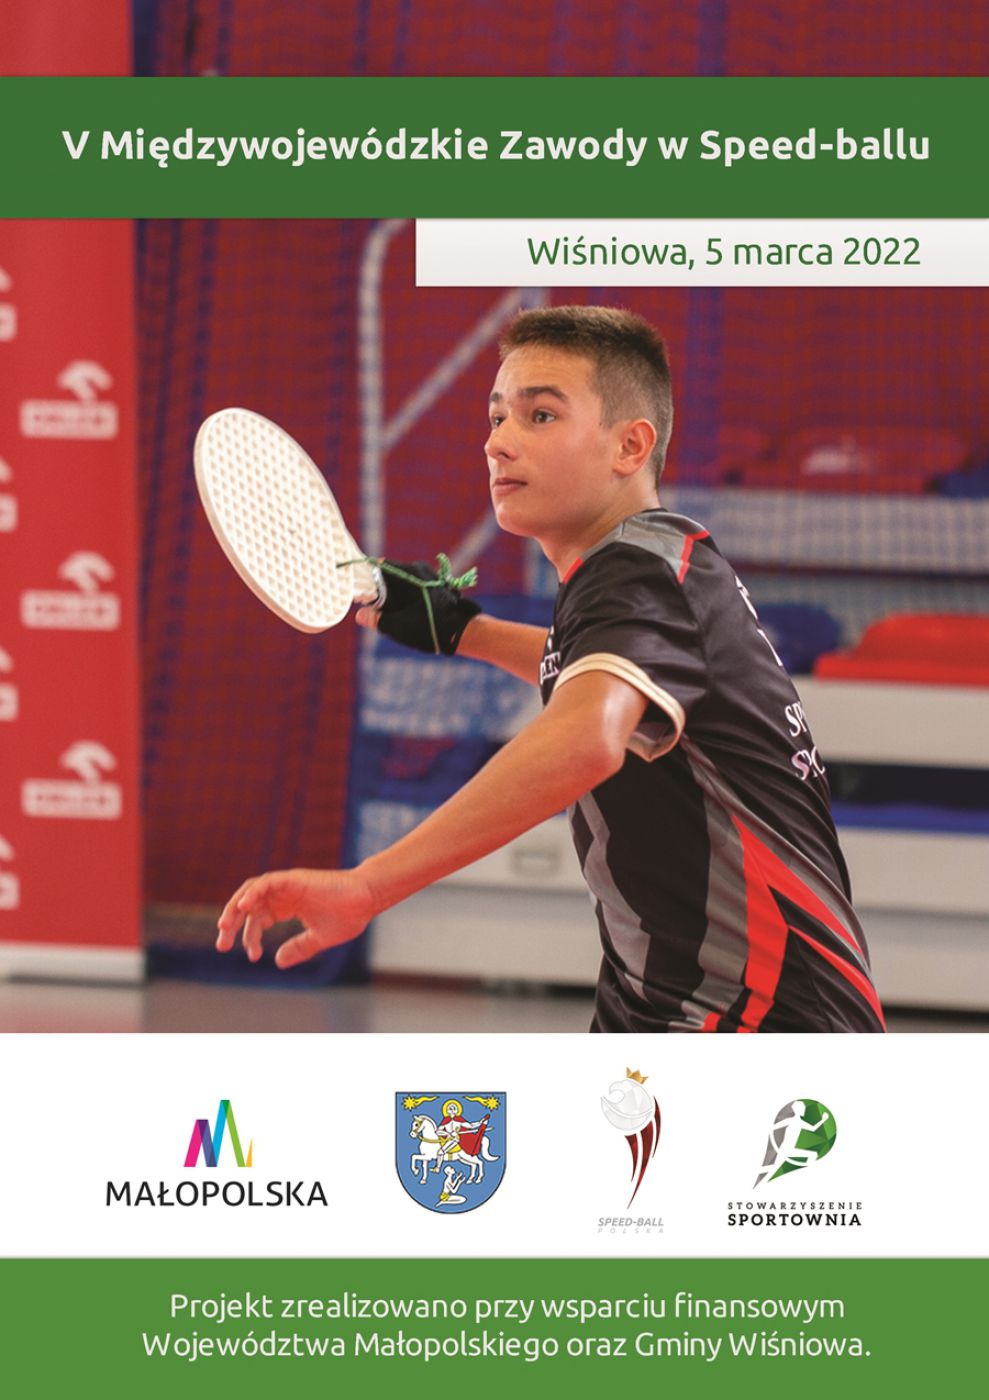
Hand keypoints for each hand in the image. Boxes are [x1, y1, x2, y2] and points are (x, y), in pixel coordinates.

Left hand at [216, 867, 374, 968]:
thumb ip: (299, 948)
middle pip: (249, 906)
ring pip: (251, 892)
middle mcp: (284, 895)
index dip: (250, 937)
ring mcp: (287, 885)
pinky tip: (244, 907)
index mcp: (288, 906)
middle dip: (232, 923)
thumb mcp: (318, 939)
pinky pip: (266, 883)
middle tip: (222, 944)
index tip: (253, 956)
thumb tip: (278, 961)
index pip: (258, 919)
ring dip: (235, 907)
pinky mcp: (293, 879)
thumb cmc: (348, 917)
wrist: (366, 900)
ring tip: (224, 926)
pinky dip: (252, 893)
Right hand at [353, 558, 480, 654]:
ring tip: (393, 615)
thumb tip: (361, 615)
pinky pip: (415, 587)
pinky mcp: (437, 587)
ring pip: (404, 582)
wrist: (463, 633)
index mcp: (410, 573)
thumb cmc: (430, 628)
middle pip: (391, 574)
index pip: (381, 566)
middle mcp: (421, 569)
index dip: (368, 578)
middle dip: (382, 591)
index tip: (363, 593)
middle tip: (376, 609)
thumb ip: (377, 619)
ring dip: (395, 596)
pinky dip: (407, 598)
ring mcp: (431, 577)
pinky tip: (408, 615)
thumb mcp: (398, 627)